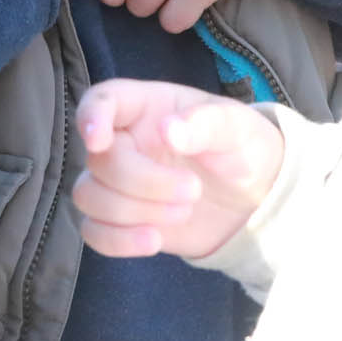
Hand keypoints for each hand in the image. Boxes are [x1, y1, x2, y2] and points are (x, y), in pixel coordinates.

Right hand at [72, 79, 283, 258]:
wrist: (253, 198)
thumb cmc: (242, 148)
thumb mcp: (238, 128)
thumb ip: (207, 123)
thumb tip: (169, 130)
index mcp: (148, 106)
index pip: (104, 99)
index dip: (91, 115)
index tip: (98, 140)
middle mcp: (125, 140)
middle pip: (99, 160)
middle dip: (144, 182)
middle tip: (194, 191)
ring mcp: (119, 182)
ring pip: (88, 195)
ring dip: (133, 212)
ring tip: (184, 213)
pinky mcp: (121, 219)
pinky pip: (93, 231)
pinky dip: (118, 241)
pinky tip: (155, 241)